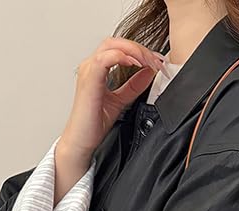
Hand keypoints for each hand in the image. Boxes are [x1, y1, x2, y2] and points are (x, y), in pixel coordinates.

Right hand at [59, 37, 166, 163]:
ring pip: (111, 45)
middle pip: (116, 42)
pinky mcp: (89, 80)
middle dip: (140, 48)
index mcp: (97, 69)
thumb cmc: (93, 123)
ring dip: (134, 51)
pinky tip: (135, 64)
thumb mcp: (121, 101)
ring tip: (148, 62)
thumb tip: (149, 72)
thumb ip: (134, 86)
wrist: (82, 141)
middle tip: (156, 60)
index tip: (157, 62)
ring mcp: (89, 71)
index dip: (140, 51)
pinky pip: (105, 59)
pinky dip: (121, 57)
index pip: (119, 48)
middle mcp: (91, 66)